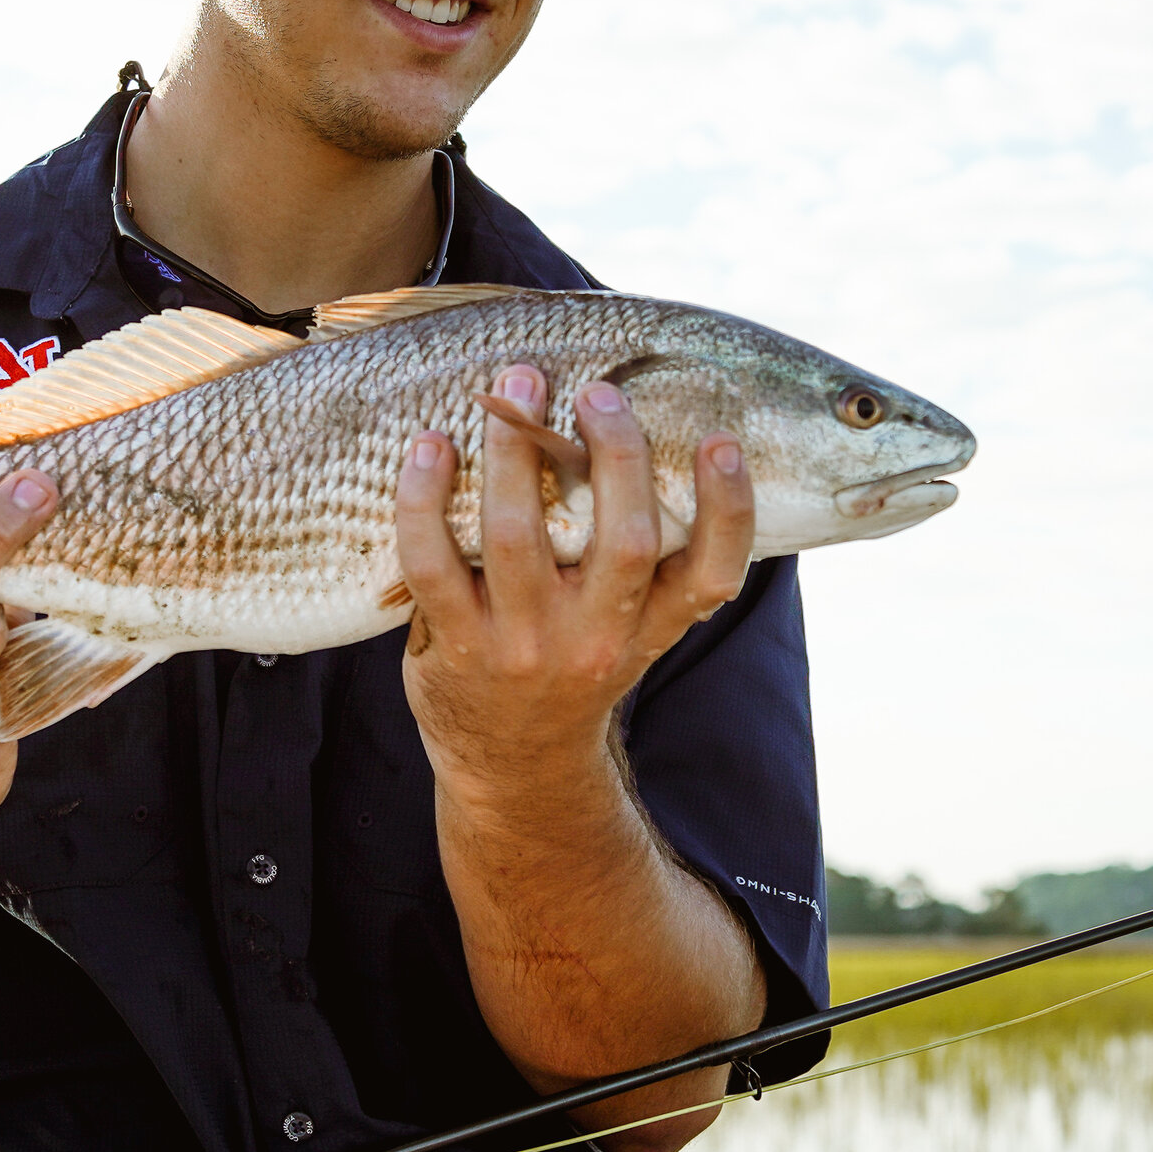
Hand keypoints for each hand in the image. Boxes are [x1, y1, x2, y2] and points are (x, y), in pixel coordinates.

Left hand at [395, 366, 754, 785]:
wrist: (514, 765)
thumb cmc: (574, 665)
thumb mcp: (630, 629)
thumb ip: (643, 559)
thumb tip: (641, 429)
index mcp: (651, 629)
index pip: (711, 575)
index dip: (728, 510)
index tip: (723, 442)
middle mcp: (596, 640)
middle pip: (623, 541)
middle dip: (616, 455)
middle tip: (599, 391)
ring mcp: (523, 646)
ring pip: (518, 536)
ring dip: (514, 451)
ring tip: (513, 386)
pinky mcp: (455, 646)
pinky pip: (432, 562)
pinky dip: (424, 499)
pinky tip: (429, 447)